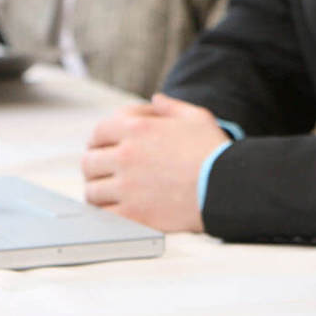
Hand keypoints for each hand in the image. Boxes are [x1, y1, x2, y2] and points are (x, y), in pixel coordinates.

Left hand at [82, 93, 228, 231]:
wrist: (226, 188)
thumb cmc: (213, 151)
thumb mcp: (196, 117)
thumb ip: (171, 106)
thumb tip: (156, 100)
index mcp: (137, 128)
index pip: (98, 132)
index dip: (98, 139)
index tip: (101, 147)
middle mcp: (126, 156)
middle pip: (89, 162)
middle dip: (94, 165)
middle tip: (102, 171)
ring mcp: (127, 187)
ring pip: (92, 191)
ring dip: (98, 190)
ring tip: (108, 192)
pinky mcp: (134, 215)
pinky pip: (104, 216)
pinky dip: (106, 213)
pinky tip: (115, 210)